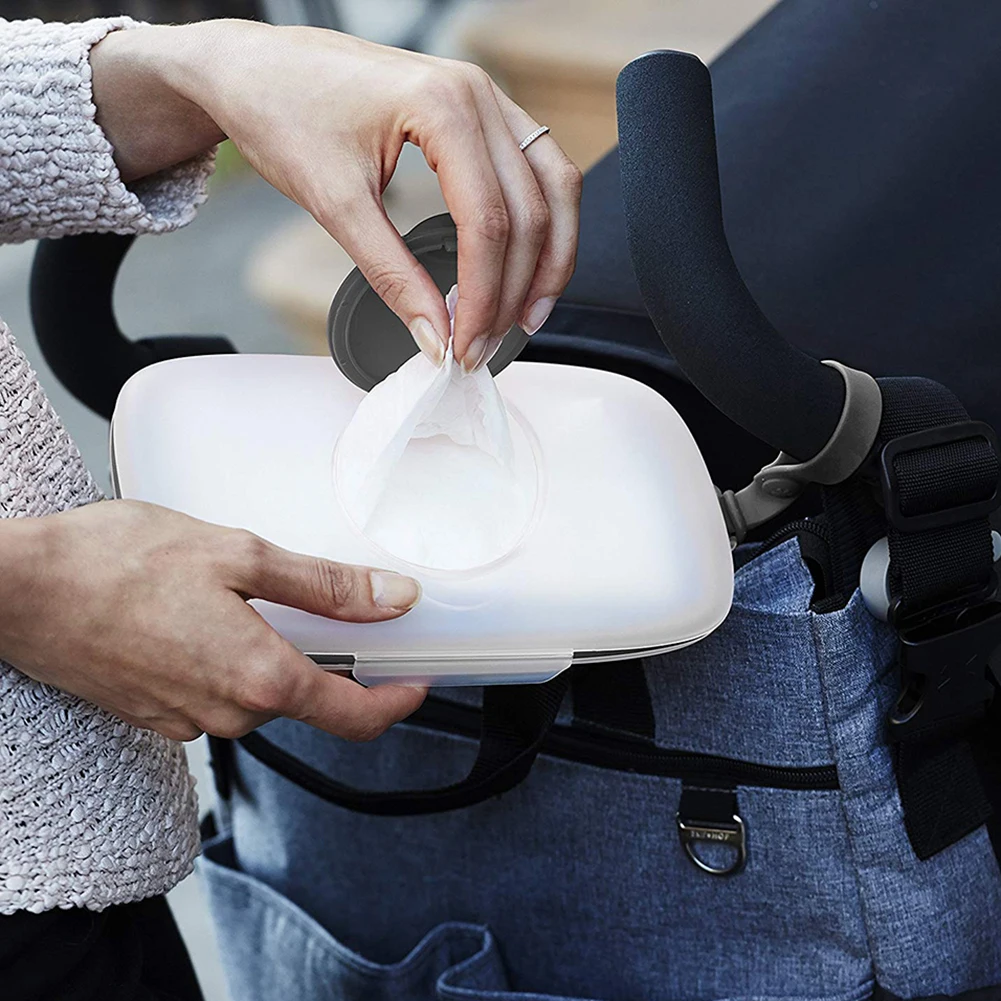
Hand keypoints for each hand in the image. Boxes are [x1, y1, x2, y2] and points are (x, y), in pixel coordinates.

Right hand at [0, 500, 424, 741]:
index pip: (355, 716)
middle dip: (329, 660)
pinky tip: (205, 618)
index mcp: (260, 679)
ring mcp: (186, 720)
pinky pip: (215, 694)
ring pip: (260, 694)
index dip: (397, 700)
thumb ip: (324, 586)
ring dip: (274, 656)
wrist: (19, 589)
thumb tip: (390, 598)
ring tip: (249, 598)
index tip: (418, 679)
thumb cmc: (117, 563)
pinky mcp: (154, 714)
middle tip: (333, 609)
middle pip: (307, 700)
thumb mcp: (240, 555)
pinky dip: (231, 662)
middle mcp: (227, 714)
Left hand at [90, 20, 581, 369]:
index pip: (488, 220)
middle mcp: (477, 93)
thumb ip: (391, 274)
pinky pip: (538, 171)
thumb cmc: (283, 111)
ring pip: (554, 188)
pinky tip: (528, 267)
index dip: (484, 296)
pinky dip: (542, 225)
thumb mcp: (335, 203)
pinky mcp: (481, 113)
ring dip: (549, 259)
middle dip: (516, 290)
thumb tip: (434, 336)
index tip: (464, 346)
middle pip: (530, 210)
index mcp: (442, 104)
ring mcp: (486, 98)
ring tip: (525, 317)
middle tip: (486, 345)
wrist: (254, 67)